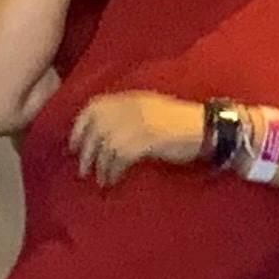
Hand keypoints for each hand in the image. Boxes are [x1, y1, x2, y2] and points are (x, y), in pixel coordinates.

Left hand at [70, 90, 210, 185]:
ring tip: (101, 179)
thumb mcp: (149, 109)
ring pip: (104, 147)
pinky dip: (112, 172)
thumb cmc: (178, 120)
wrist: (205, 128)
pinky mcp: (145, 140)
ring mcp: (137, 123)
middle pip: (95, 130)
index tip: (73, 145)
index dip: (78, 128)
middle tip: (83, 170)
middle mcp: (130, 108)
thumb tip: (98, 133)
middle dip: (85, 153)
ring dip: (99, 167)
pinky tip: (113, 180)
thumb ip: (125, 114)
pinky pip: (118, 159)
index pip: (92, 108)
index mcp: (129, 98)